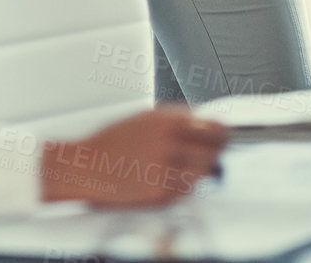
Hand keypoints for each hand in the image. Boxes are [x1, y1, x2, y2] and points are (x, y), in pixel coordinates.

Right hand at [40, 107, 228, 207]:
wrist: (87, 165)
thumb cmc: (114, 141)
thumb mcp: (148, 117)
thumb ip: (180, 120)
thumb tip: (209, 124)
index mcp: (170, 121)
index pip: (217, 128)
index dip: (223, 133)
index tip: (222, 137)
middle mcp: (170, 144)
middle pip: (216, 152)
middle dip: (212, 153)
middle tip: (204, 154)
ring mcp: (166, 170)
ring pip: (204, 173)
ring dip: (198, 170)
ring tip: (180, 166)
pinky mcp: (160, 193)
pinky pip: (187, 190)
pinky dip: (182, 185)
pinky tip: (165, 178)